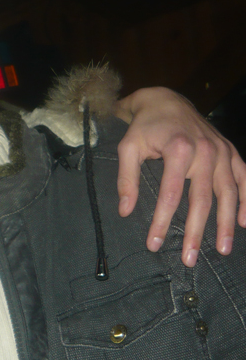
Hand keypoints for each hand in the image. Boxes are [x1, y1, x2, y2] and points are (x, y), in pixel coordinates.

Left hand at [116, 88, 245, 265]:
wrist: (165, 100)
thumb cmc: (144, 127)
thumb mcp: (127, 148)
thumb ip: (126, 179)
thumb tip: (125, 211)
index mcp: (179, 149)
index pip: (171, 194)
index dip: (162, 222)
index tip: (154, 244)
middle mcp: (206, 151)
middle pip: (203, 199)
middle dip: (196, 232)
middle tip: (189, 259)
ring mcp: (222, 151)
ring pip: (228, 193)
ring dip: (226, 223)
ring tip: (223, 250)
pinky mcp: (231, 151)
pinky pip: (245, 178)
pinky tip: (245, 222)